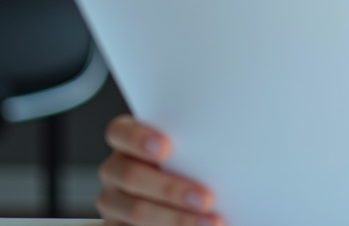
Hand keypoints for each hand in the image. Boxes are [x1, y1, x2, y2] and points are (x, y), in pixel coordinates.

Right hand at [97, 114, 224, 225]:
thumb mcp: (192, 150)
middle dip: (170, 188)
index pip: (120, 132)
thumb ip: (197, 144)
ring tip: (211, 222)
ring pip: (137, 211)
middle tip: (206, 197)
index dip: (138, 138)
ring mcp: (113, 204)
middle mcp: (115, 171)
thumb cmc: (194, 166)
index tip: (167, 147)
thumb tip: (235, 138)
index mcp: (128, 142)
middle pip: (130, 176)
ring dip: (177, 219)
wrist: (187, 200)